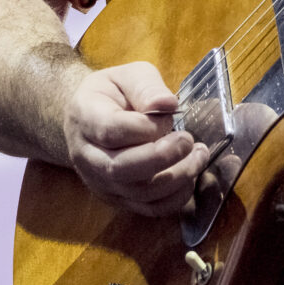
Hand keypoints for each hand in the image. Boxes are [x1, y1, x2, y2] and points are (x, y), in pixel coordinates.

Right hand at [60, 61, 210, 215]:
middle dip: (163, 157)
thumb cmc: (112, 94)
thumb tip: (168, 105)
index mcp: (85, 117)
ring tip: (198, 155)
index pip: (110, 131)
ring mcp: (100, 182)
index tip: (170, 116)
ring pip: (138, 192)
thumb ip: (146, 87)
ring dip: (176, 177)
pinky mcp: (117, 198)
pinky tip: (189, 177)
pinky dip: (174, 198)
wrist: (90, 119)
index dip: (145, 127)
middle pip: (121, 169)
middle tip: (188, 140)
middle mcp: (87, 155)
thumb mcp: (127, 76)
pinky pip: (147, 208)